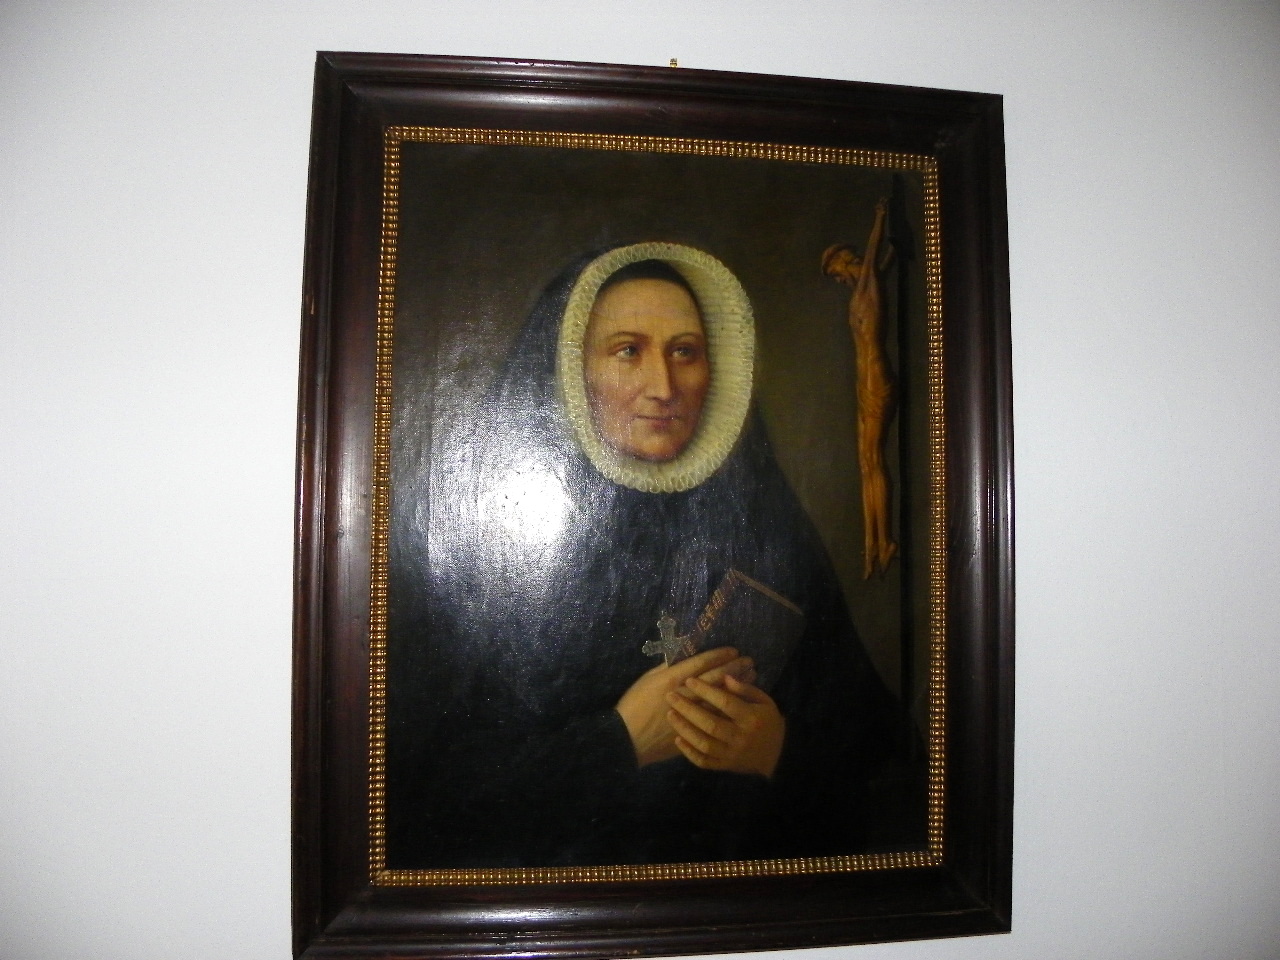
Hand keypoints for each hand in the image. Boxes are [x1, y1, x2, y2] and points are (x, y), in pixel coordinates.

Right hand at [616, 647, 751, 767]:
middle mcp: (685, 694)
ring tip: (751, 677)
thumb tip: (684, 659)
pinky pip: (717, 718)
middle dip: (734, 668)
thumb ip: (667, 669)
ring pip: (720, 697)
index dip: (719, 656)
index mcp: (672, 679)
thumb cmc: (634, 705)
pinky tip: (741, 701)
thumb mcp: (647, 680)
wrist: (628, 738)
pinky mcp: (694, 729)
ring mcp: (691, 714)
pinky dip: (730, 707)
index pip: (701, 663)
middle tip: (749, 661)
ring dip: (737, 686)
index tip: (734, 651)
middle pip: (715, 678)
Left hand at [666, 674, 785, 778]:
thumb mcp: (765, 701)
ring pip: (704, 744)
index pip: (726, 702)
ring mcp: (731, 754)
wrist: (777, 756)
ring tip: (670, 714)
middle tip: (671, 696)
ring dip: (685, 729)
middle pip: (710, 723)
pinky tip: (677, 740)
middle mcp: (740, 737)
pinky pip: (704, 762)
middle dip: (688, 709)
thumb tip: (725, 676)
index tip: (689, 680)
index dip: (706, 691)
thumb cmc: (768, 722)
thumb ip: (745, 689)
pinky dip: (689, 753)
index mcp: (751, 718)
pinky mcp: (725, 766)